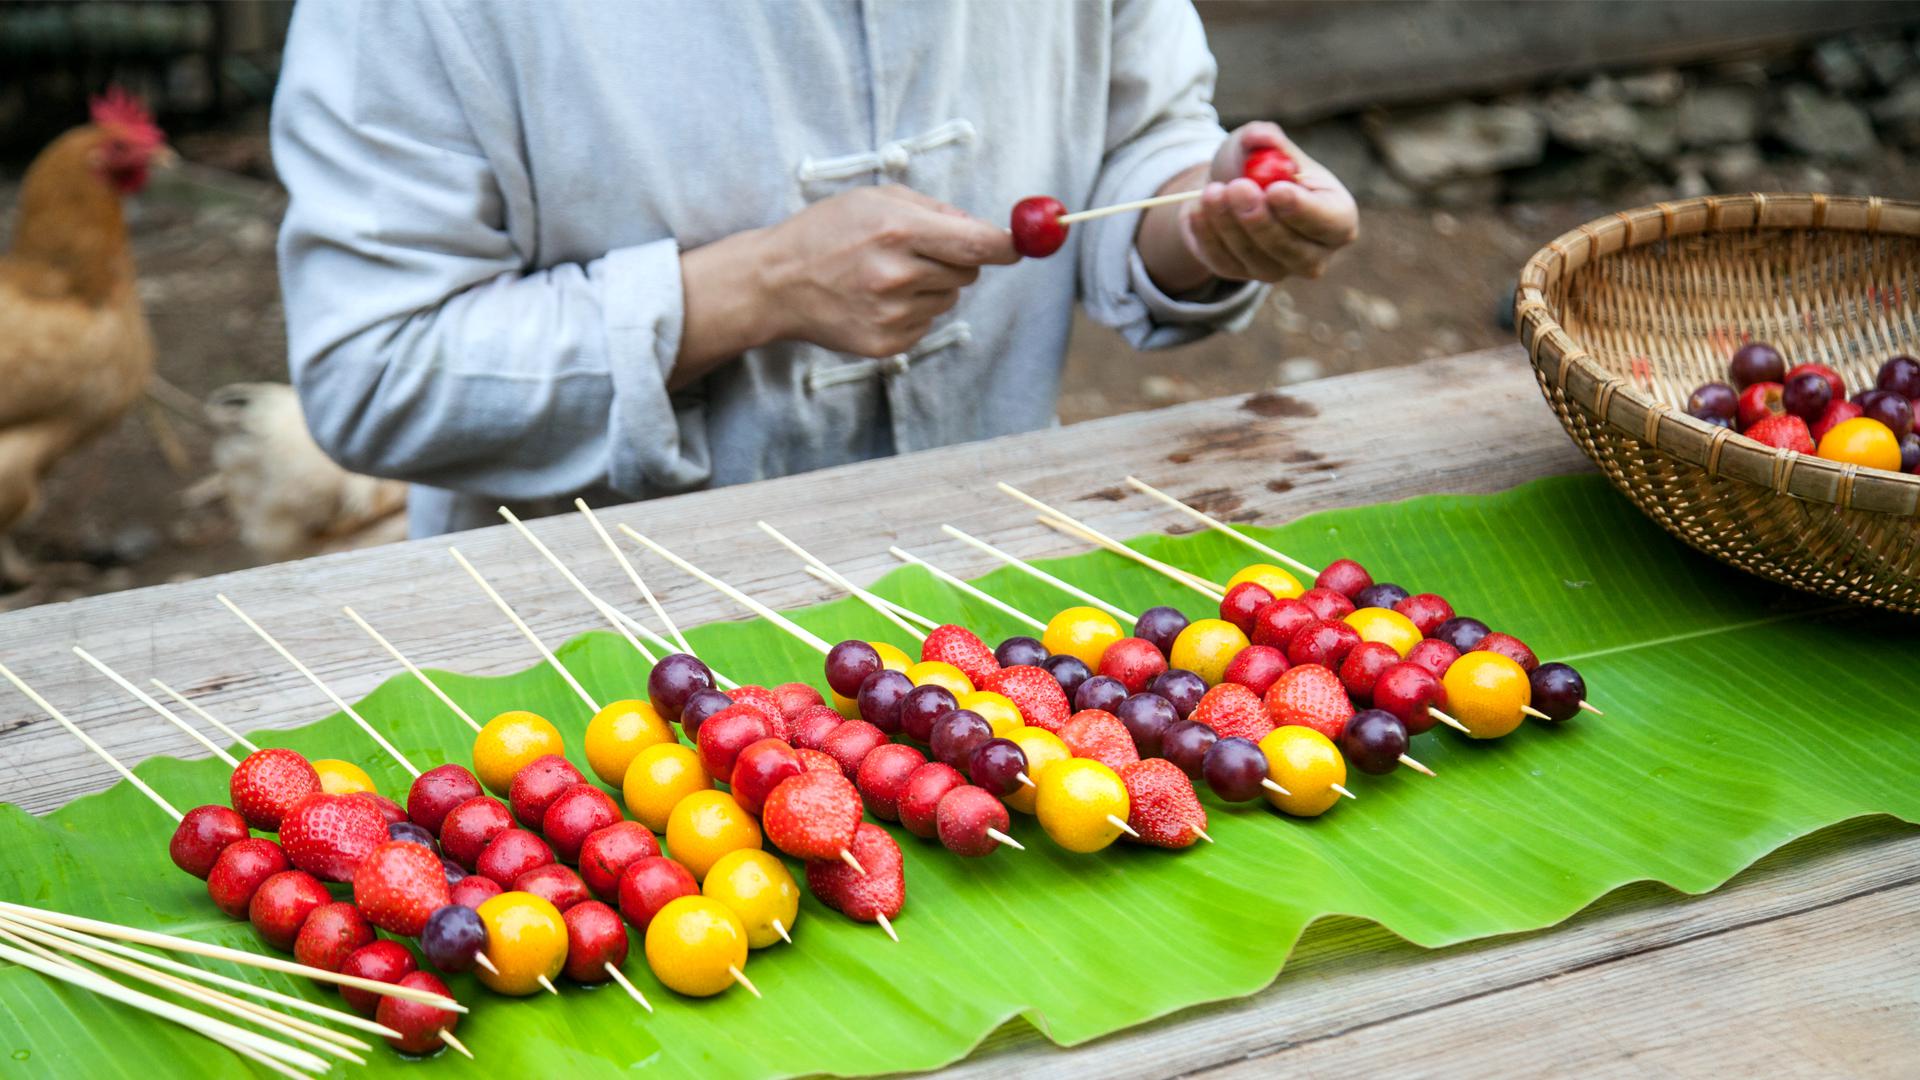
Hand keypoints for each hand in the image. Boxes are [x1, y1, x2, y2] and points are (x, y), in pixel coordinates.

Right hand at [758, 185, 1016, 357]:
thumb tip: (987, 229)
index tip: (1018, 245)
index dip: (1007, 246)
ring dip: (932, 286)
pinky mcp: (887, 343)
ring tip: (886, 275)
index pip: (978, 244)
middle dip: (956, 260)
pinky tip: (876, 299)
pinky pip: (927, 324)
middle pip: (969, 272)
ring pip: (949, 299)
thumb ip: (936, 210)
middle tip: (917, 252)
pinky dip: (913, 311)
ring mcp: (892, 314)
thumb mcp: (876, 199)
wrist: (775, 283)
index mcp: (898, 230)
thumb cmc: (827, 231)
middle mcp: (898, 274)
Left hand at [1139, 122, 1358, 292]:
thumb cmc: (1256, 165)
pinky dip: (1207, 235)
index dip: (1303, 210)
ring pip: (1256, 258)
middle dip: (1261, 221)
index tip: (1275, 190)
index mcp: (1336, 214)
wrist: (1226, 188)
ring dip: (1229, 225)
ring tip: (1211, 191)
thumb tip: (1265, 137)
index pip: (1331, 222)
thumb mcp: (1261, 144)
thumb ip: (1266, 138)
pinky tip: (1196, 209)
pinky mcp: (1242, 275)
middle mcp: (1315, 251)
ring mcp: (1279, 269)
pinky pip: (1225, 262)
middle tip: (1237, 188)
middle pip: (1294, 251)